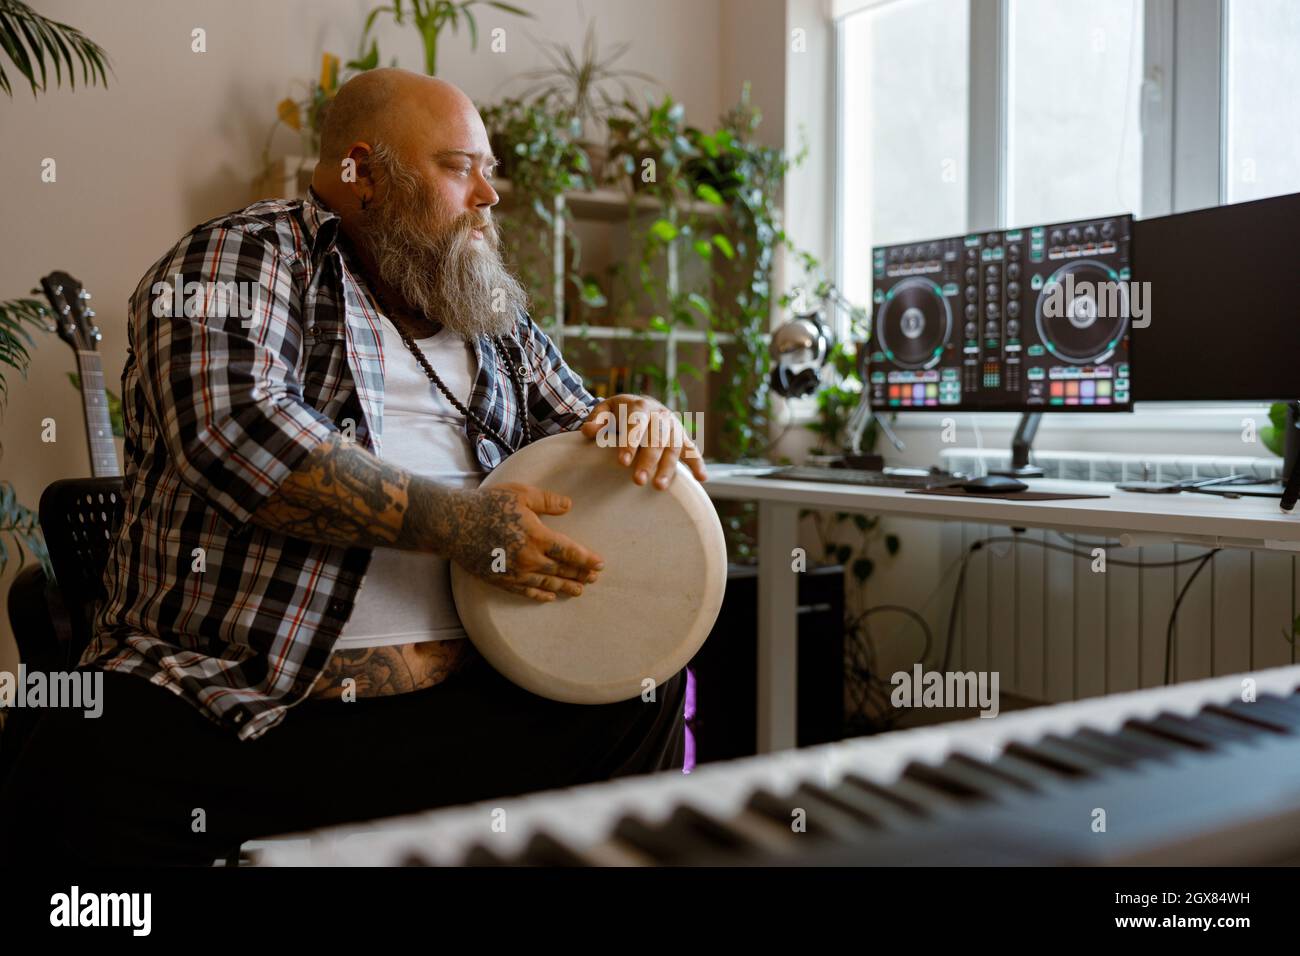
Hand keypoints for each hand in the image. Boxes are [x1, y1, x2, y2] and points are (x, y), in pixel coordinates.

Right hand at [448, 483, 603, 602]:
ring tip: (579, 590)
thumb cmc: (488, 504)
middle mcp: (528, 558)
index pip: (569, 552)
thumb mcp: (521, 493)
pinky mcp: (501, 579)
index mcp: (536, 536)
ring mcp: (514, 572)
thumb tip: (569, 505)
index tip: (600, 564)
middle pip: (561, 571)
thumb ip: (547, 501)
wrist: (454, 524)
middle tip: (594, 579)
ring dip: (564, 587)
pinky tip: (550, 597)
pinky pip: (525, 592)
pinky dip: (540, 595)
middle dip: (580, 575)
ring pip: (546, 584)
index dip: (586, 560)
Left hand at [579, 394, 707, 489]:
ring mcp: (673, 427)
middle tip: (638, 481)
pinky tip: (701, 478)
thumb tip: (588, 431)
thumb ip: (596, 420)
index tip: (623, 462)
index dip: (630, 442)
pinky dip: (697, 463)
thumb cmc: (619, 412)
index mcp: (639, 406)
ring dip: (668, 467)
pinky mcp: (682, 437)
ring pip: (673, 447)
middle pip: (656, 439)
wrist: (641, 404)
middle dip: (648, 460)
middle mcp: (660, 415)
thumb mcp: (605, 410)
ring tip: (658, 487)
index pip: (636, 424)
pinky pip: (692, 450)